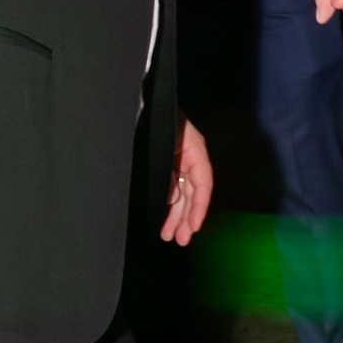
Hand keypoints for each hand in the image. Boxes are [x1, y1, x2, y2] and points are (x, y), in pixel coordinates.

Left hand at [160, 116, 212, 243]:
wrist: (139, 102)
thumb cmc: (151, 116)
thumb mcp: (161, 143)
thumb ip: (167, 172)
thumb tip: (171, 198)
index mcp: (194, 148)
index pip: (203, 182)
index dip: (200, 206)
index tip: (194, 226)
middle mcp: (189, 156)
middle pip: (192, 193)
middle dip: (186, 218)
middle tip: (180, 240)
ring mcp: (178, 161)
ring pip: (181, 194)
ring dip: (176, 216)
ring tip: (169, 236)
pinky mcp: (166, 164)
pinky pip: (171, 188)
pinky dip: (168, 204)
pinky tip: (164, 218)